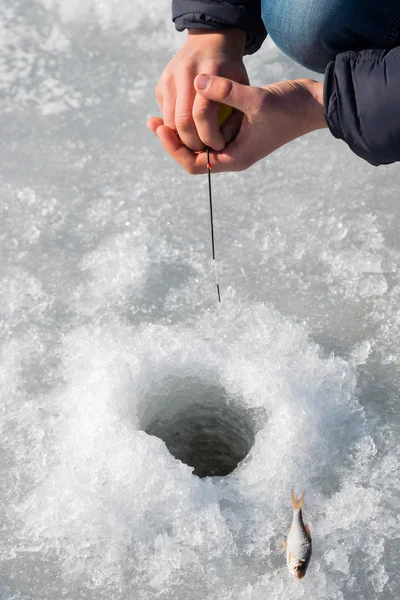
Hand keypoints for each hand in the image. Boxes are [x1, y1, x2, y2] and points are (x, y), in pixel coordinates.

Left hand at [147, 75, 326, 173]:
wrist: (314, 105)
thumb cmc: (291, 108)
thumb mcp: (257, 99)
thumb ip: (227, 92)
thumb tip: (199, 82)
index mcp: (235, 158)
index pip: (195, 164)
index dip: (174, 149)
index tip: (161, 128)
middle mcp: (232, 155)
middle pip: (193, 157)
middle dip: (172, 142)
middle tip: (153, 122)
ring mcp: (235, 144)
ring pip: (200, 145)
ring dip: (181, 133)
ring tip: (160, 118)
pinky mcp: (238, 131)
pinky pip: (209, 132)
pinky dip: (195, 123)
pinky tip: (185, 108)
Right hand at [151, 29, 247, 151]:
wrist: (210, 41)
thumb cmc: (232, 72)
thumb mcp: (243, 87)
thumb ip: (235, 113)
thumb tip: (219, 146)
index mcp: (210, 72)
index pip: (202, 115)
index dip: (210, 136)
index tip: (218, 146)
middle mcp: (186, 73)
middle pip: (182, 122)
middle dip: (193, 143)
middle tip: (205, 151)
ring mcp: (170, 78)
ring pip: (169, 122)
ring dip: (182, 139)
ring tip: (197, 144)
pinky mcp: (161, 84)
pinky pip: (165, 115)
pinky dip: (175, 128)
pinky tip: (189, 129)